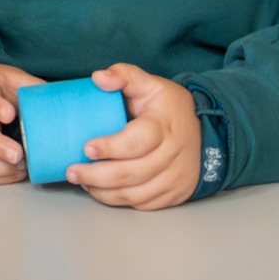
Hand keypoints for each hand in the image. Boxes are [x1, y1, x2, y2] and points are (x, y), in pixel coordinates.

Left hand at [66, 63, 200, 209]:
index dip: (110, 147)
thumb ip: (124, 75)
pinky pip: (142, 204)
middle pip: (131, 173)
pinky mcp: (175, 194)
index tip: (86, 148)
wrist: (206, 130)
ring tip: (82, 181)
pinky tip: (101, 191)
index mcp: (164, 126)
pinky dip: (118, 200)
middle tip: (72, 171)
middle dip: (96, 175)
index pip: (136, 141)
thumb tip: (98, 77)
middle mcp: (173, 155)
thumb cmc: (168, 107)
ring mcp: (176, 178)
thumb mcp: (149, 84)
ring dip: (103, 191)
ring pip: (134, 193)